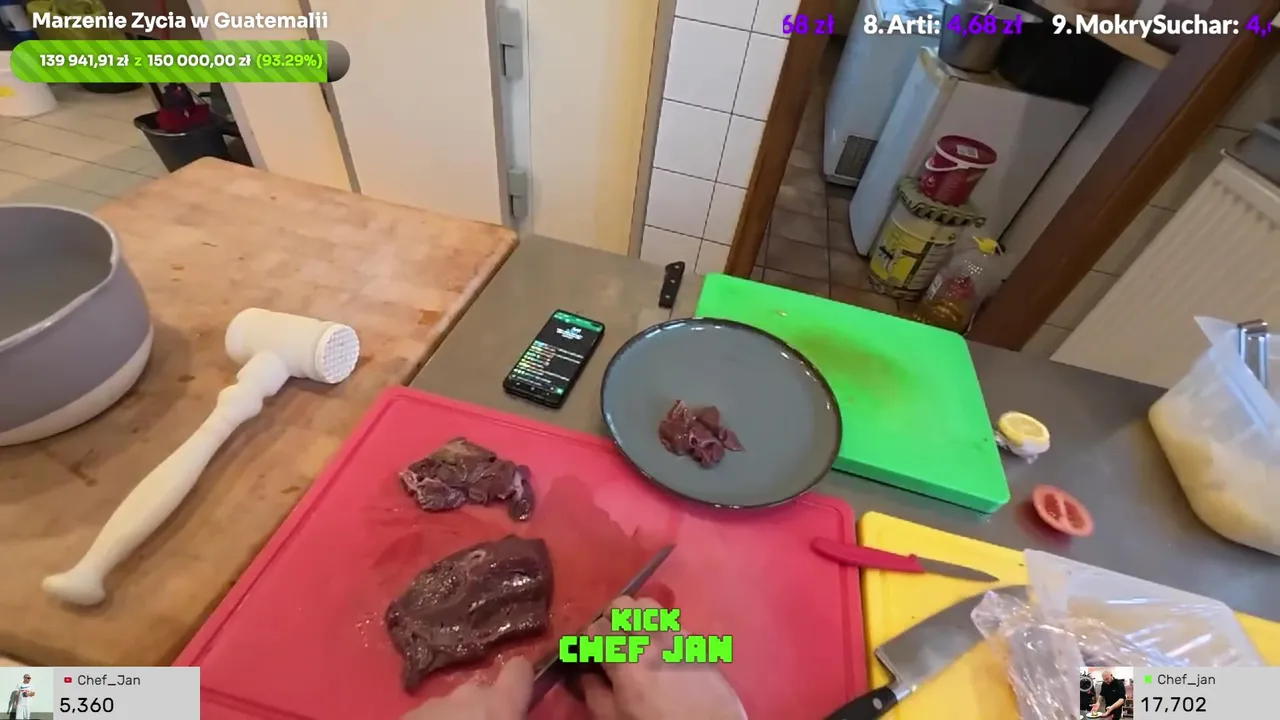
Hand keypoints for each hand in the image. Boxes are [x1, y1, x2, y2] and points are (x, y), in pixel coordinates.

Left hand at [402, 656, 532, 719]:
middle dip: (483, 714)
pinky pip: (427, 719)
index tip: (521, 700)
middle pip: (482, 694)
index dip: (521, 682)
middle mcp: (466, 695)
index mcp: (499, 705)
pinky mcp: (405, 717)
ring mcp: (431, 705)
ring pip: (452, 708)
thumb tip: (512, 717)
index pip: (519, 670)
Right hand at [579, 596, 744, 719]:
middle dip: (609, 619)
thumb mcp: (615, 719)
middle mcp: (650, 637)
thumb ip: (594, 694)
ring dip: (634, 616)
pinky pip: (670, 621)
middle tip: (609, 641)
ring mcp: (675, 635)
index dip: (587, 638)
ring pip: (647, 604)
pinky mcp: (695, 640)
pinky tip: (659, 651)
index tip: (588, 652)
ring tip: (634, 639)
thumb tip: (584, 675)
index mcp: (625, 657)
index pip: (595, 626)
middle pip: (621, 604)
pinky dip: (658, 629)